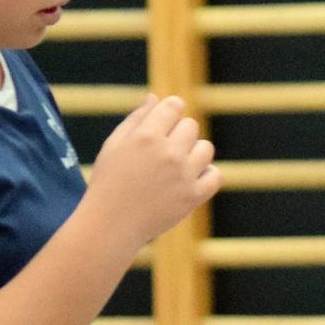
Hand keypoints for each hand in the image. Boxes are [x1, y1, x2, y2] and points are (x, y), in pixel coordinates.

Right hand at [82, 95, 219, 248]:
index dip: (169, 112)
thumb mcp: (114, 146)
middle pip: (191, 126)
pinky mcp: (193, 196)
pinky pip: (215, 175)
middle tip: (162, 154)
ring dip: (194, 154)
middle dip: (178, 135)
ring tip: (175, 167)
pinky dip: (206, 176)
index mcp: (146, 136)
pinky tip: (190, 180)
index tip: (162, 125)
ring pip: (206, 148)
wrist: (110, 226)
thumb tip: (156, 98)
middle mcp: (167, 152)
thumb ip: (136, 119)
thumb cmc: (108, 182)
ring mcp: (183, 175)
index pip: (175, 105)